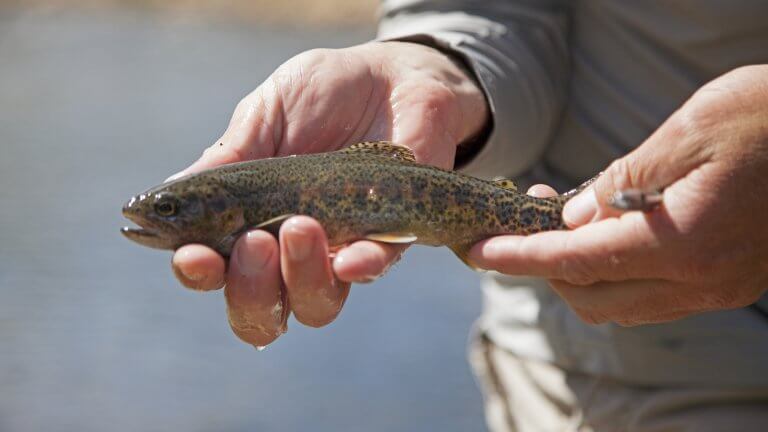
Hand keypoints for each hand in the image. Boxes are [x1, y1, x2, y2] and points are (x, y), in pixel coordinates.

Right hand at [170, 42, 487, 345]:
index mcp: (246, 222)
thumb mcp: (267, 113)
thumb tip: (169, 193)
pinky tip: (349, 257)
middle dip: (248, 288)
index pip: (215, 270)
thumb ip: (230, 156)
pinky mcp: (387, 242)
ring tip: (300, 225)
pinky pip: (372, 272)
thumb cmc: (323, 95)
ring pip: (314, 306)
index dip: (198, 273)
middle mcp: (288, 252)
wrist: (395, 78)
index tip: (192, 255)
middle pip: (259, 310)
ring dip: (300, 276)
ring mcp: (338, 252)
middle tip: (252, 241)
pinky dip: (359, 270)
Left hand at [469, 65, 767, 325]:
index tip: (477, 252)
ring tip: (556, 222)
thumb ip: (623, 180)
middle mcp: (699, 280)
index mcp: (685, 243)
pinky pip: (649, 296)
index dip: (519, 259)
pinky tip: (601, 234)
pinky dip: (610, 273)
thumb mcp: (688, 131)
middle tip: (519, 219)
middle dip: (542, 266)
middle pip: (590, 294)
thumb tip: (573, 219)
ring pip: (618, 303)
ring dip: (575, 272)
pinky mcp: (725, 283)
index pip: (576, 263)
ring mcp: (715, 288)